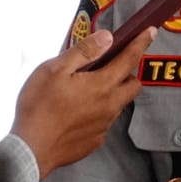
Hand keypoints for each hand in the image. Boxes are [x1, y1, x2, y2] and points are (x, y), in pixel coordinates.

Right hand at [9, 27, 156, 177]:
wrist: (30, 149)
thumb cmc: (39, 107)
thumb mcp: (55, 69)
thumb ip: (84, 52)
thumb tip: (107, 38)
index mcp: (102, 85)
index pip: (130, 59)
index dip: (141, 43)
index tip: (150, 32)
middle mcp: (109, 106)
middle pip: (133, 85)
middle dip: (128, 72)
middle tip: (110, 65)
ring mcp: (103, 126)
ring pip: (119, 104)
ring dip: (112, 92)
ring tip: (86, 88)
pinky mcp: (95, 140)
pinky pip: (105, 121)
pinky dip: (98, 111)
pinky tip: (77, 111)